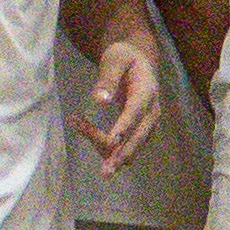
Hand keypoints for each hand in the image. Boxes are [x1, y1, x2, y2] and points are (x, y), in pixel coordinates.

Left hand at [82, 28, 160, 171]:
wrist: (138, 60)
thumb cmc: (124, 57)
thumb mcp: (115, 59)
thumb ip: (107, 78)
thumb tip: (100, 100)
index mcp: (147, 92)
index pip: (136, 112)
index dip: (123, 128)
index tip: (110, 143)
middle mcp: (151, 111)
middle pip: (138, 138)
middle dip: (121, 155)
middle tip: (105, 172)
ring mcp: (147, 124)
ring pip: (130, 146)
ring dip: (106, 147)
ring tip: (78, 124)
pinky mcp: (139, 131)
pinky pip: (124, 145)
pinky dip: (105, 144)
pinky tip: (84, 128)